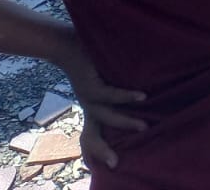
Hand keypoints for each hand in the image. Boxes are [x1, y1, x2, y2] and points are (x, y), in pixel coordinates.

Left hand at [54, 32, 145, 171]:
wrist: (63, 45)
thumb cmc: (88, 57)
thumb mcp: (102, 76)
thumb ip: (116, 84)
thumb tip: (146, 86)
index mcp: (91, 106)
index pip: (93, 134)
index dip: (98, 150)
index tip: (111, 163)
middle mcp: (89, 106)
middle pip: (97, 133)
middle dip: (108, 147)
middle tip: (124, 157)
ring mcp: (88, 98)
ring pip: (108, 116)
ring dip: (126, 122)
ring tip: (144, 127)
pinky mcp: (90, 86)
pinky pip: (111, 95)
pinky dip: (127, 97)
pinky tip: (143, 96)